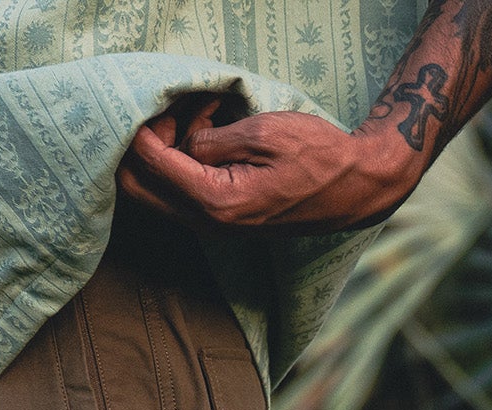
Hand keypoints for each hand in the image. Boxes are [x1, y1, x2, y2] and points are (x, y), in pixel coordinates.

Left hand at [117, 96, 419, 232]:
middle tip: (171, 114)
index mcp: (215, 201)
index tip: (163, 101)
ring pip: (156, 192)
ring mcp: (214, 226)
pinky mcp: (222, 219)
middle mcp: (208, 223)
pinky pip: (181, 193)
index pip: (152, 165)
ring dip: (165, 153)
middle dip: (143, 148)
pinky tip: (211, 133)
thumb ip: (211, 140)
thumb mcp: (262, 133)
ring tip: (203, 115)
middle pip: (139, 189)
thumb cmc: (316, 155)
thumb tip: (180, 145)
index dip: (145, 128)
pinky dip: (182, 163)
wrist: (352, 189)